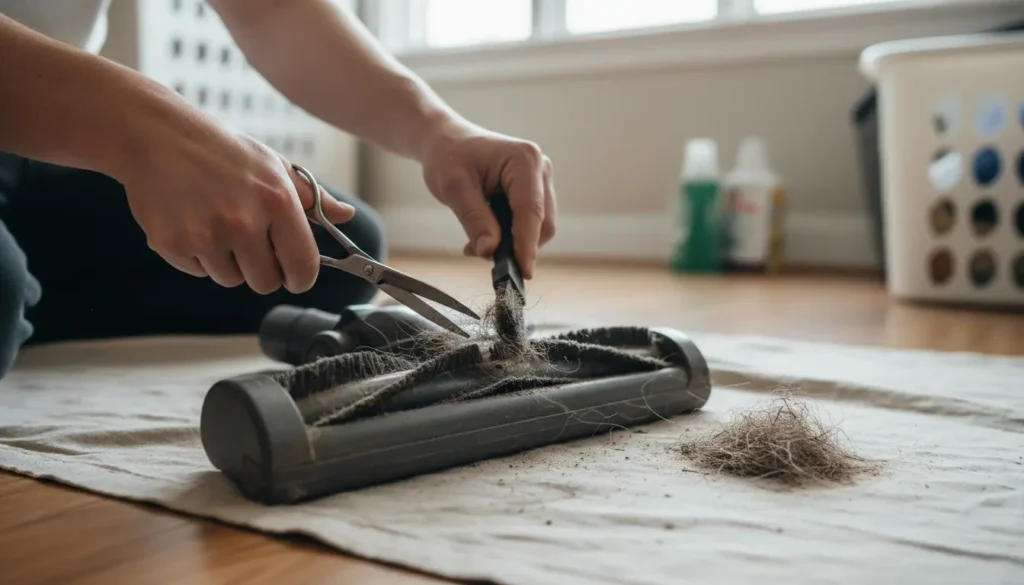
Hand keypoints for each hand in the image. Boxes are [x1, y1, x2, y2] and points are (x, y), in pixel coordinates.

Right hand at [118, 126, 353, 293]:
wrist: (157, 135)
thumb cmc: (222, 151)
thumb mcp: (274, 165)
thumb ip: (312, 197)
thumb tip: (346, 215)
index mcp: (277, 202)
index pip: (303, 266)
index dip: (301, 277)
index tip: (295, 275)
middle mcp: (243, 222)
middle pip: (266, 282)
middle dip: (262, 269)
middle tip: (248, 241)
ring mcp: (206, 236)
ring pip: (231, 279)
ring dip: (228, 261)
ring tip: (216, 222)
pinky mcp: (173, 244)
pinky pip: (199, 272)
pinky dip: (198, 256)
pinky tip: (192, 221)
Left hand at [419, 119, 555, 279]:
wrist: (446, 141)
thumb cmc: (448, 156)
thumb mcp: (453, 188)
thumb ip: (474, 220)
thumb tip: (489, 251)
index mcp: (525, 160)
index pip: (531, 211)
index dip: (527, 245)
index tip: (523, 273)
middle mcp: (540, 168)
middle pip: (542, 223)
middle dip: (517, 246)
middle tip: (479, 254)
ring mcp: (540, 180)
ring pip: (539, 227)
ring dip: (512, 243)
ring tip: (477, 243)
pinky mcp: (535, 191)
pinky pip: (531, 223)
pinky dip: (511, 236)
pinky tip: (487, 235)